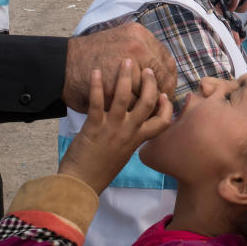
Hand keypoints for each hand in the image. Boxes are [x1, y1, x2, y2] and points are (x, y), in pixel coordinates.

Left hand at [58, 61, 171, 192]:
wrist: (80, 184)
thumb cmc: (100, 171)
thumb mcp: (123, 154)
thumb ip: (130, 138)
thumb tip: (132, 125)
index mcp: (137, 140)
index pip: (162, 122)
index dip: (166, 106)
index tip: (163, 94)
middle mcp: (129, 132)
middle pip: (147, 102)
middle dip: (149, 82)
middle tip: (147, 70)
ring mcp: (112, 128)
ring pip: (124, 96)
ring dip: (126, 76)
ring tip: (126, 61)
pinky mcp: (94, 127)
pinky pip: (97, 101)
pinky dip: (97, 84)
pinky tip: (96, 71)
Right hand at [64, 22, 176, 112]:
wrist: (62, 65)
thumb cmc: (92, 55)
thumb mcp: (121, 38)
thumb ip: (144, 46)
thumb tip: (167, 63)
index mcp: (139, 35)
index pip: (166, 61)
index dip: (170, 77)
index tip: (169, 87)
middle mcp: (136, 48)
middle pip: (161, 78)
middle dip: (164, 92)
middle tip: (162, 102)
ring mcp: (124, 68)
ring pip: (148, 93)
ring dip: (150, 105)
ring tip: (148, 110)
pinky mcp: (111, 89)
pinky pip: (131, 105)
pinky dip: (133, 111)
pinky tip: (133, 113)